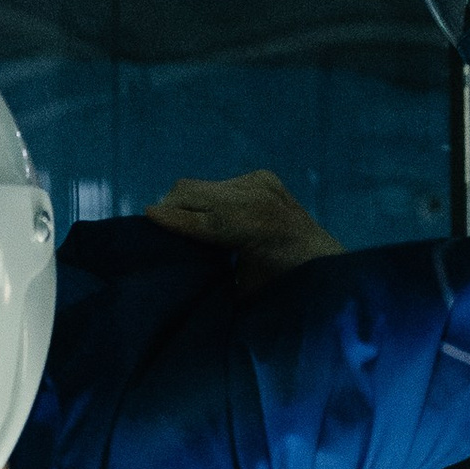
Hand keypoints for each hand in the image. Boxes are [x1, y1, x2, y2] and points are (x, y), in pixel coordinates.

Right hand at [147, 170, 341, 294]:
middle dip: (171, 209)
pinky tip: (213, 219)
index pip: (201, 221)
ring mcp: (261, 183)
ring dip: (186, 205)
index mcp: (256, 229)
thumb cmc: (281, 288)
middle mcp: (258, 199)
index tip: (146, 217)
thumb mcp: (245, 292)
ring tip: (182, 227)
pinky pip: (216, 185)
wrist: (322, 261)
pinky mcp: (261, 176)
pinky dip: (207, 202)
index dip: (171, 220)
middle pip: (191, 192)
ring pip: (199, 186)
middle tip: (159, 229)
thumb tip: (177, 273)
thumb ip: (212, 277)